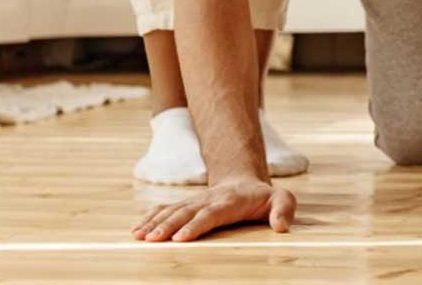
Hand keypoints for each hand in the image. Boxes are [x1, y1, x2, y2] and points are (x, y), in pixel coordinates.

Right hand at [132, 176, 296, 242]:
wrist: (244, 180)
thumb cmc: (264, 197)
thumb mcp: (282, 198)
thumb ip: (284, 209)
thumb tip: (281, 227)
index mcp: (230, 201)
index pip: (211, 214)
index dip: (196, 225)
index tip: (180, 238)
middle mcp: (209, 199)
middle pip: (186, 212)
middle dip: (168, 226)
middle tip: (152, 240)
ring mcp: (195, 200)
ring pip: (172, 210)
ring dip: (155, 223)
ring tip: (139, 236)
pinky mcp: (186, 204)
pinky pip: (165, 209)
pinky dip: (150, 217)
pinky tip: (136, 229)